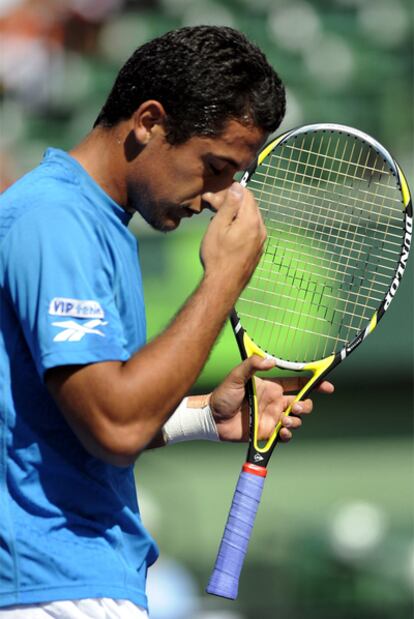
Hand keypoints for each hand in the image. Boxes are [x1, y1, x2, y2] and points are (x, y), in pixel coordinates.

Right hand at [200, 182, 265, 296]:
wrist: (224, 284)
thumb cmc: (217, 255)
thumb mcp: (218, 226)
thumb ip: (229, 205)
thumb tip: (238, 186)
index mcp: (251, 220)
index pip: (245, 194)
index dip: (228, 192)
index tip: (212, 198)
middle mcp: (261, 228)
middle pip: (248, 205)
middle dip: (230, 202)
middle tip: (211, 206)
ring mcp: (261, 240)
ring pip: (250, 217)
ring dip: (234, 213)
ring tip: (216, 219)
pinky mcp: (258, 249)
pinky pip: (251, 229)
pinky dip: (239, 224)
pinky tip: (226, 232)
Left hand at [209, 356, 333, 442]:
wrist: (212, 419)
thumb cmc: (222, 395)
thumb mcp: (236, 376)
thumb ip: (252, 366)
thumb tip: (270, 361)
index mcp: (271, 387)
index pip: (298, 383)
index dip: (314, 384)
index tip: (327, 385)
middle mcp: (275, 402)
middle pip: (302, 403)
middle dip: (306, 405)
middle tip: (297, 407)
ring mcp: (272, 418)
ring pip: (296, 420)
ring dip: (296, 421)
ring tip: (284, 421)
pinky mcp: (267, 433)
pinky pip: (285, 436)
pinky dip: (288, 435)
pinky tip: (281, 432)